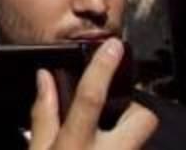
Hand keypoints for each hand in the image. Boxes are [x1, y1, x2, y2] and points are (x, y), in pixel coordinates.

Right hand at [29, 38, 156, 149]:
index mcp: (75, 145)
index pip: (91, 98)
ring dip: (127, 132)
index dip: (102, 69)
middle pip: (142, 118)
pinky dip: (123, 144)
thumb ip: (42, 116)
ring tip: (104, 140)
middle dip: (133, 109)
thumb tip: (44, 78)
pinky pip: (136, 147)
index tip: (112, 46)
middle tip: (111, 115)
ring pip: (143, 135)